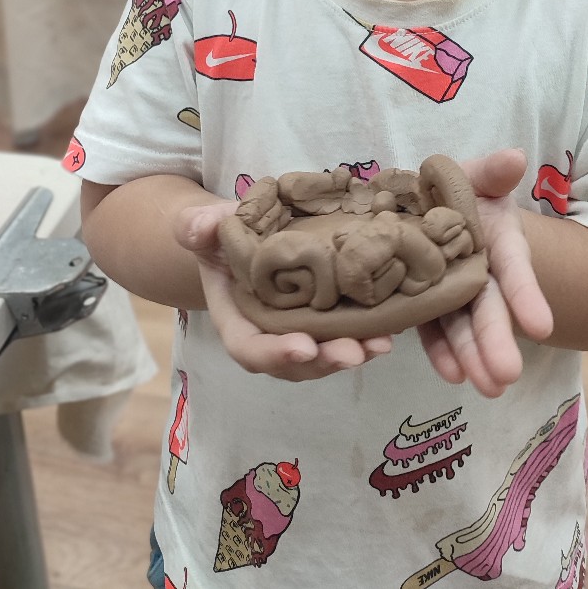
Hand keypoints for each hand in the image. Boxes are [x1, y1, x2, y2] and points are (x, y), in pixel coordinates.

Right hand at [174, 202, 391, 381]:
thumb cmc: (225, 232)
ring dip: (352, 354)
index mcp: (236, 318)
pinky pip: (342, 335)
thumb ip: (197, 225)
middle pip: (294, 364)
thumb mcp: (206, 224)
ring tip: (379, 345)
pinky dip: (364, 337)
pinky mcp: (324, 320)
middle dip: (324, 361)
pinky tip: (390, 329)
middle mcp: (268, 334)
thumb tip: (198, 229)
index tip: (303, 347)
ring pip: (322, 356)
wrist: (248, 231)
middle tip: (353, 353)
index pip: (248, 347)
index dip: (274, 353)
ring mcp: (298, 331)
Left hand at [417, 149, 552, 397]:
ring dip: (472, 356)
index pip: (514, 268)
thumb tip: (515, 158)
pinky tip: (449, 375)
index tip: (542, 327)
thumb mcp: (473, 175)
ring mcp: (452, 292)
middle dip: (497, 340)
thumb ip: (491, 171)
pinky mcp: (425, 305)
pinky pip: (432, 330)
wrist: (421, 204)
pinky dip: (441, 352)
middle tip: (506, 375)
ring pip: (463, 326)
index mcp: (497, 239)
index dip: (527, 295)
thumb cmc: (454, 188)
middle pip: (489, 306)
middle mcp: (480, 270)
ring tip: (483, 387)